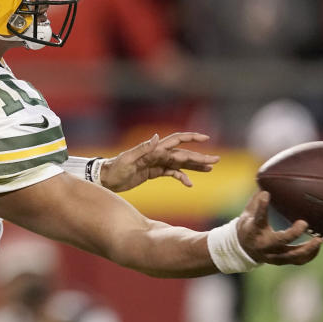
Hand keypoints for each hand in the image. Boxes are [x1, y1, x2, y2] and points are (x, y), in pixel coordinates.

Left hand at [100, 132, 219, 192]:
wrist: (106, 178)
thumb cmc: (115, 168)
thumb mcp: (128, 159)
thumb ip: (143, 148)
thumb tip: (156, 138)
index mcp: (154, 149)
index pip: (176, 140)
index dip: (191, 138)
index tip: (206, 138)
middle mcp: (158, 154)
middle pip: (183, 154)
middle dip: (200, 157)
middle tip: (216, 161)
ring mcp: (157, 163)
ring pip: (180, 164)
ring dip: (195, 166)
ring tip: (210, 169)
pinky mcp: (154, 172)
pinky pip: (172, 173)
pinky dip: (182, 178)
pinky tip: (190, 184)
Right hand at [236, 190, 321, 264]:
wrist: (244, 249)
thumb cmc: (249, 226)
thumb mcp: (248, 213)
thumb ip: (257, 199)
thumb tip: (265, 179)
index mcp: (253, 231)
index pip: (257, 218)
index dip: (261, 206)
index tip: (266, 194)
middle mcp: (263, 245)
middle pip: (279, 241)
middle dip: (293, 233)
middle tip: (304, 223)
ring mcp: (273, 255)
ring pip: (292, 255)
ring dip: (307, 248)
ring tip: (320, 239)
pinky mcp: (282, 261)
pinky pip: (298, 261)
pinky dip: (310, 254)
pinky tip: (317, 245)